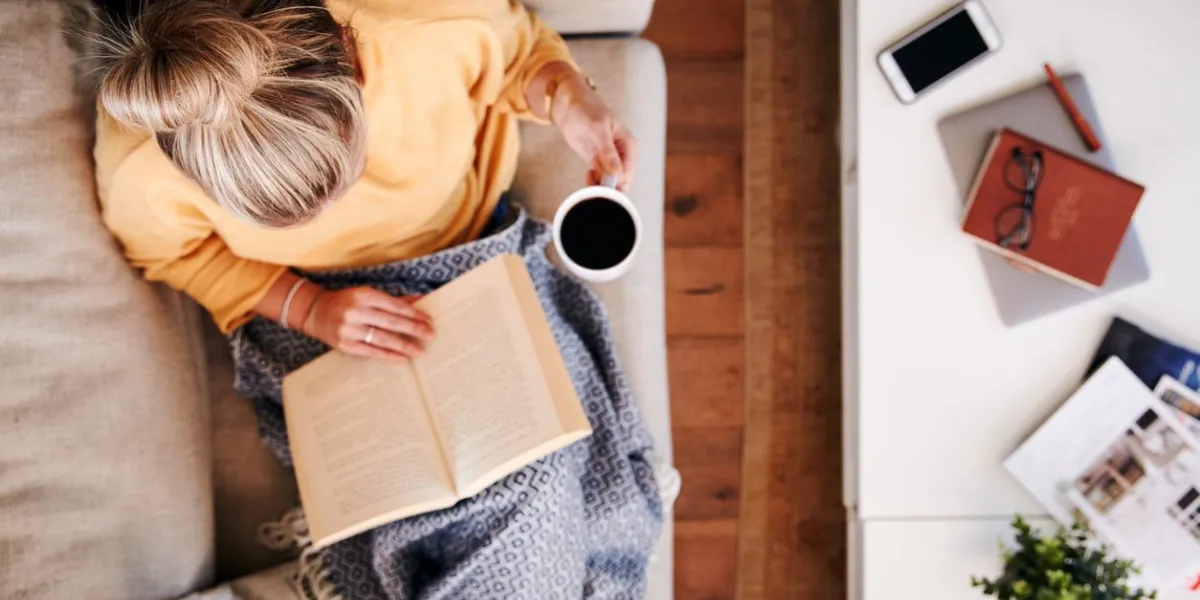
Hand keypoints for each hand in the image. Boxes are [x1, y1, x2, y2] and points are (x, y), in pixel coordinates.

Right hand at [308, 287, 433, 361]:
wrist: (315, 312)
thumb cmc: (347, 302)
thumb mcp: (367, 295)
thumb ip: (392, 300)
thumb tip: (419, 300)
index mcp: (363, 295)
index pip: (394, 305)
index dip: (413, 313)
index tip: (428, 320)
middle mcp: (356, 311)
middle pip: (391, 322)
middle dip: (413, 329)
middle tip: (430, 335)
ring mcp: (349, 329)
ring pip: (383, 338)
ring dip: (404, 345)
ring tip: (420, 350)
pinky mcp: (345, 345)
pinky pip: (371, 352)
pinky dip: (389, 356)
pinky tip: (402, 358)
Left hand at [552, 77, 637, 190]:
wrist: (568, 104)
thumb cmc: (586, 110)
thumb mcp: (597, 129)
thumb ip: (608, 152)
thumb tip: (617, 173)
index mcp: (628, 144)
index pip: (628, 172)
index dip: (617, 183)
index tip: (602, 184)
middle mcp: (622, 154)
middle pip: (621, 181)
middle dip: (608, 187)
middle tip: (593, 182)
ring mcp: (609, 160)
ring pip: (610, 183)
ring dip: (599, 185)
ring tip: (588, 175)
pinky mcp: (597, 162)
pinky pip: (599, 179)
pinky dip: (593, 182)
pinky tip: (587, 174)